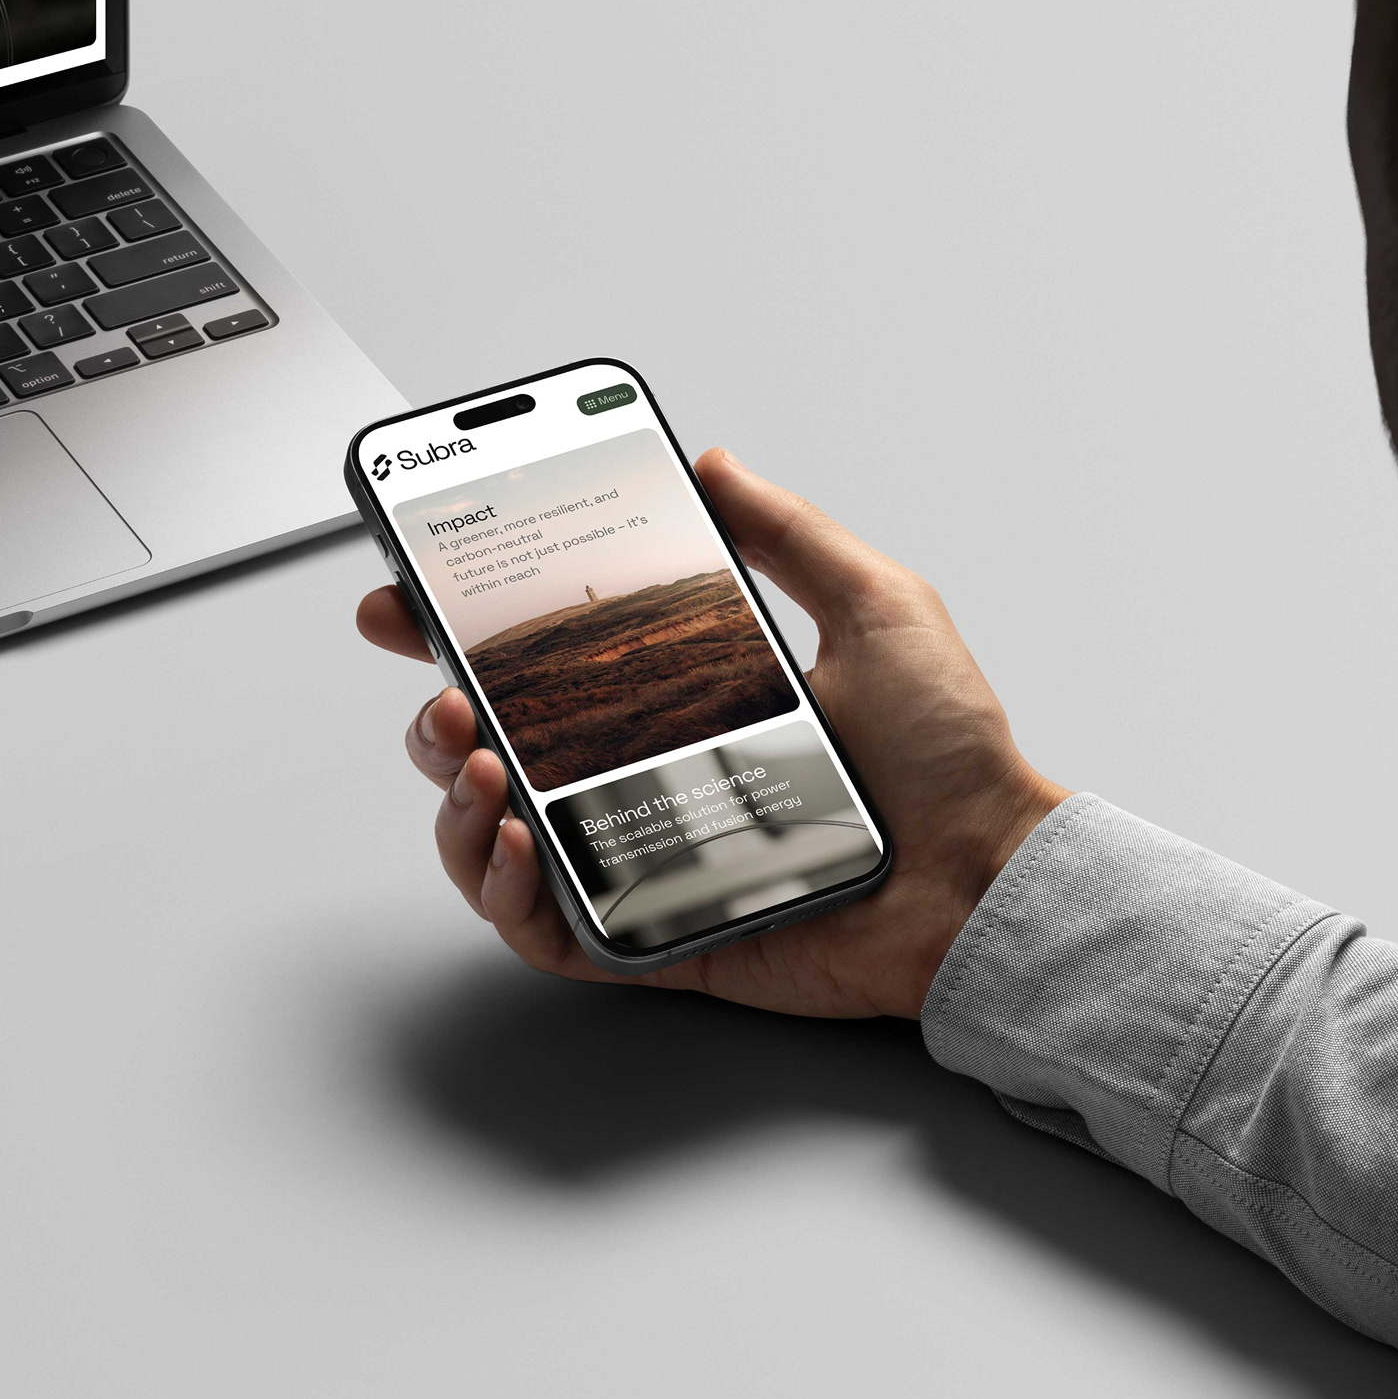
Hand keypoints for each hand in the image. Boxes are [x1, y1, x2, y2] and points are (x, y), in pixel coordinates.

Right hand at [355, 448, 1067, 1019]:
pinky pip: (538, 928)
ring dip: (455, 797)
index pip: (544, 659)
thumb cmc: (948, 759)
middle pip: (492, 744)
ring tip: (482, 764)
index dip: (463, 625)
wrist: (986, 877)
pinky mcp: (647, 935)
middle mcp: (642, 775)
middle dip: (437, 712)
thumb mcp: (876, 604)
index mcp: (680, 697)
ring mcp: (636, 855)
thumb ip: (791, 532)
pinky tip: (514, 840)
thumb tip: (718, 463)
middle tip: (448, 690)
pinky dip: (501, 889)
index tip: (411, 591)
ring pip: (490, 835)